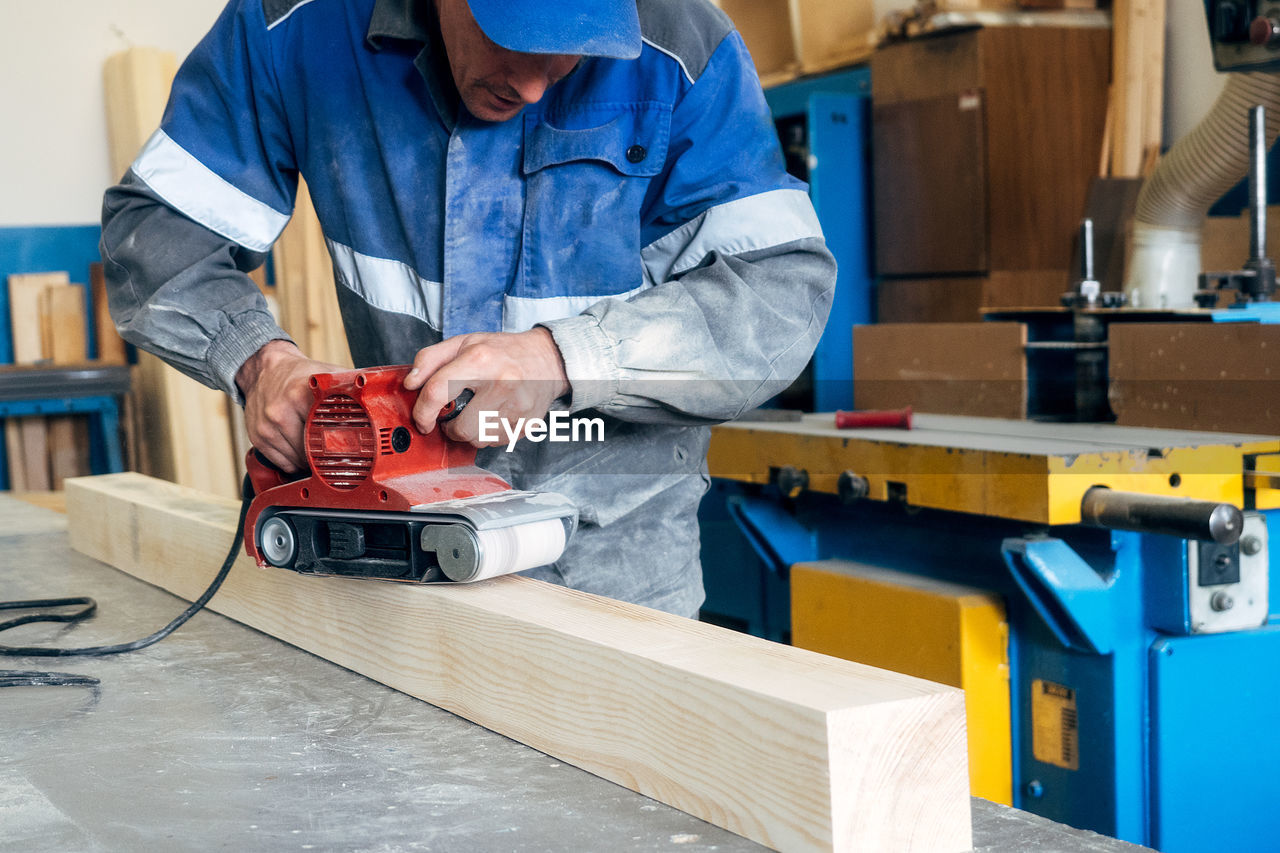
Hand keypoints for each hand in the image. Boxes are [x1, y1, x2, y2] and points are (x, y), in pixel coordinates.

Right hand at [236, 340, 343, 472]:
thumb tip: (379, 397)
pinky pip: (281, 462)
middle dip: (324, 457)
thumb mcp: (325, 374)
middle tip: (336, 453)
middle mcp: (279, 412)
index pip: (323, 433)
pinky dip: (293, 461)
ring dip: (309, 461)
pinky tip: (300, 451)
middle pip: (309, 452)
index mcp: (299, 396)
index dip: (339, 446)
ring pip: (295, 460)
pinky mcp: (257, 437)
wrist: (264, 370)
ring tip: (316, 450)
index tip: (349, 452)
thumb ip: (350, 387)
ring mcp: (266, 427)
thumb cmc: (298, 374)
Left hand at [403, 328, 569, 446]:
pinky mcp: (528, 423)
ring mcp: (518, 406)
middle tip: (457, 413)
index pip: (438, 392)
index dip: (422, 411)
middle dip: (451, 426)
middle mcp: (502, 382)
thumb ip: (430, 359)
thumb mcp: (464, 343)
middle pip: (460, 427)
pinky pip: (496, 442)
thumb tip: (410, 383)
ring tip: (479, 412)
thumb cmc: (503, 351)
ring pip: (478, 439)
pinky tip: (495, 415)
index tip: (423, 419)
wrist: (547, 359)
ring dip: (471, 431)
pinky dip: (490, 433)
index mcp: (480, 359)